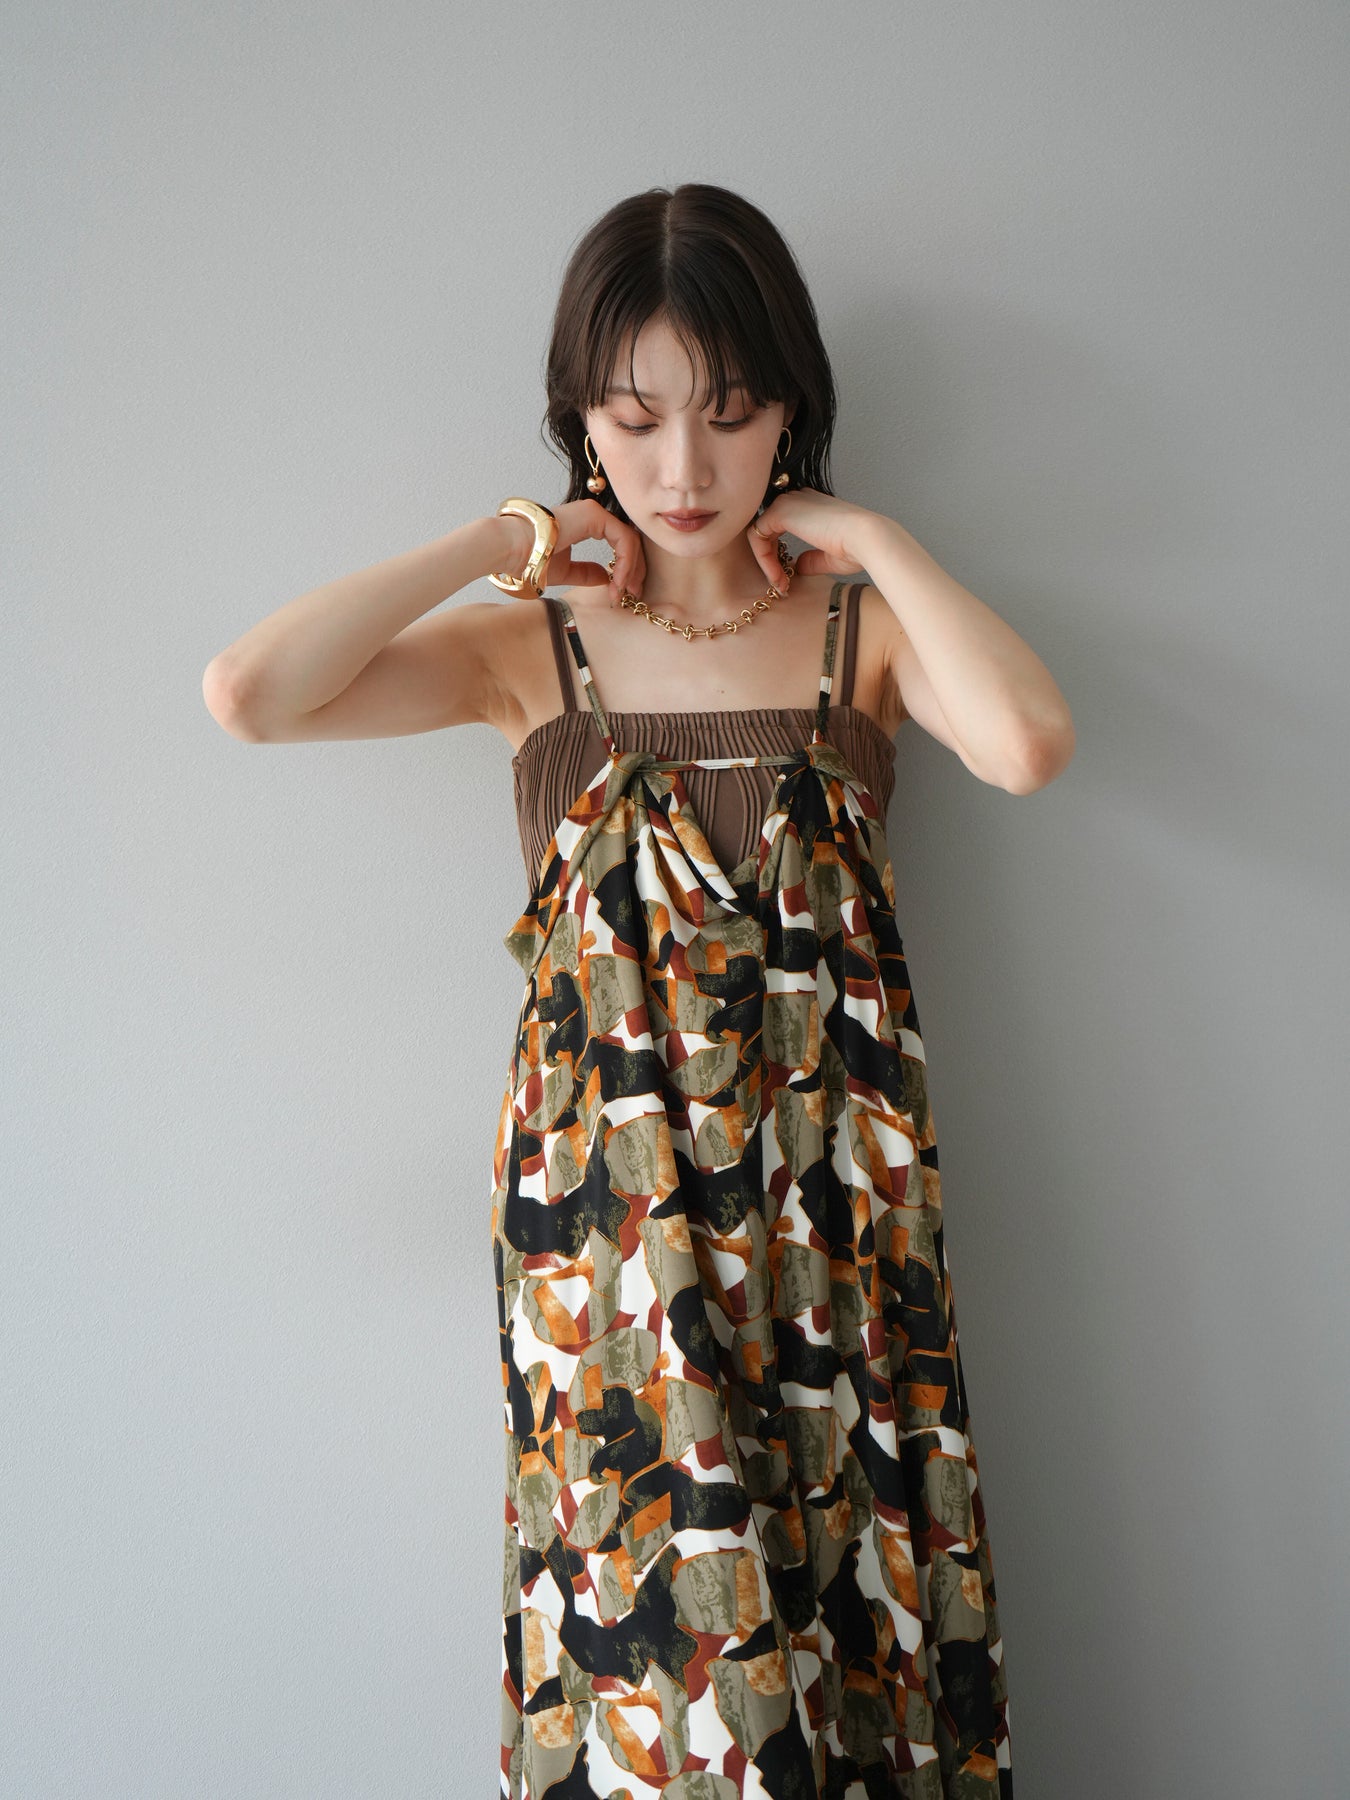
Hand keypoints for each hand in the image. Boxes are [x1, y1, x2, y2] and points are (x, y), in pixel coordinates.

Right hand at [499, 499, 645, 609]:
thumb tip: (607, 577)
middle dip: (635, 570)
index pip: (619, 543)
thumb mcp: (566, 571)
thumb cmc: (530, 558)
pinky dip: (626, 562)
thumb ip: (588, 572)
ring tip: (623, 591)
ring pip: (630, 540)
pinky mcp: (594, 515)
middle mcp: (593, 515)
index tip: (623, 592)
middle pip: (629, 541)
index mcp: (586, 524)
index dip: (627, 569)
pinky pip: (623, 538)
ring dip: (631, 569)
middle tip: (634, 593)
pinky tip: (618, 581)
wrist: (511, 549)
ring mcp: (594, 512)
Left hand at [745, 489, 875, 591]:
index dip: (778, 556)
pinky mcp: (780, 510)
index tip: (787, 581)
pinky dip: (763, 559)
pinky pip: (756, 535)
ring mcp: (788, 502)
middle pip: (767, 530)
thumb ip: (810, 559)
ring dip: (766, 563)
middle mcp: (797, 499)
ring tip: (780, 584)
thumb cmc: (855, 548)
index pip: (780, 527)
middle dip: (770, 561)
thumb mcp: (828, 557)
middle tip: (781, 585)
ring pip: (759, 534)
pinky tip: (777, 576)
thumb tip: (797, 566)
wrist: (865, 540)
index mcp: (810, 505)